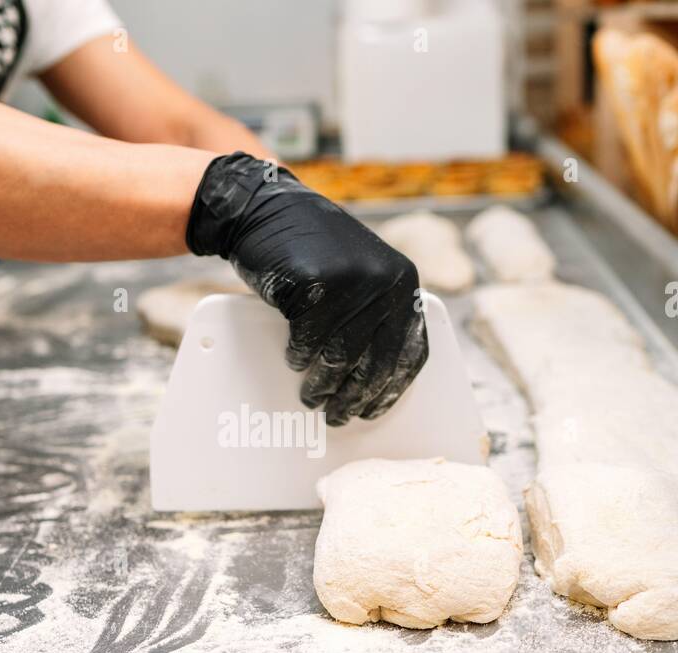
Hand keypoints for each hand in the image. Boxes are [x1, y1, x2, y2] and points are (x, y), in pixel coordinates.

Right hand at [186, 153, 427, 425]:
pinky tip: (293, 360)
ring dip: (323, 386)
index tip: (372, 409)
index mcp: (403, 283)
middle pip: (374, 363)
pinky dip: (299, 357)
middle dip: (354, 397)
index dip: (390, 389)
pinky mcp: (314, 286)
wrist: (268, 211)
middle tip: (338, 415)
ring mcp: (350, 283)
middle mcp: (385, 282)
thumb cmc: (314, 253)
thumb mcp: (362, 276)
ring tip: (312, 397)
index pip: (408, 352)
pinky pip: (307, 341)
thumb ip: (377, 314)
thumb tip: (379, 379)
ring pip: (339, 358)